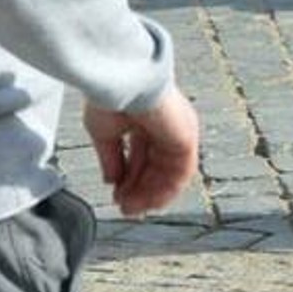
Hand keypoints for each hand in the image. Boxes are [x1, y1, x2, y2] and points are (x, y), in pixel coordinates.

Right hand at [84, 87, 201, 218]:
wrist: (121, 83)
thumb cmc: (111, 96)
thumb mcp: (105, 133)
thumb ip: (112, 159)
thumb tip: (112, 181)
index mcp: (148, 121)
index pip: (144, 157)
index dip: (130, 179)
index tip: (117, 196)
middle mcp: (167, 127)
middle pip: (157, 167)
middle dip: (140, 190)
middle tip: (125, 208)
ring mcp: (179, 132)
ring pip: (170, 173)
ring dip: (151, 195)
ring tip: (132, 208)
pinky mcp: (187, 139)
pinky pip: (181, 174)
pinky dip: (165, 191)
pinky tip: (148, 202)